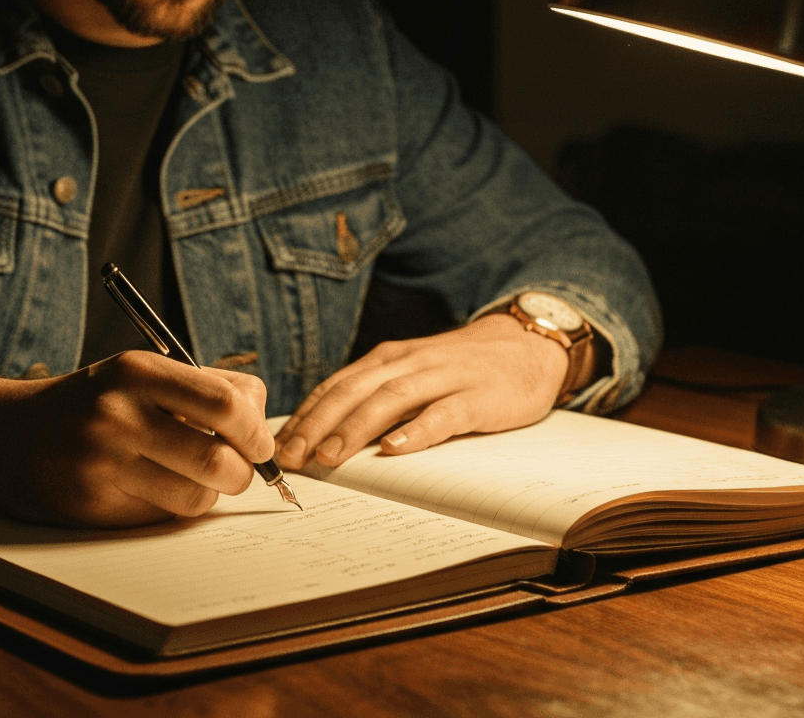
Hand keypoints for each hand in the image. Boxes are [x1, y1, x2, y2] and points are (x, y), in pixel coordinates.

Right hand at [0, 350, 272, 526]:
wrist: (7, 436)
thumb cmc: (95, 402)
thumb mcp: (141, 373)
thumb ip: (205, 388)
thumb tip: (262, 425)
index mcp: (138, 372)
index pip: (226, 404)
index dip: (255, 430)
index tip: (259, 442)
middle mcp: (119, 415)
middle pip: (219, 460)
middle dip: (242, 472)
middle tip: (238, 470)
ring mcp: (103, 464)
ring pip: (196, 497)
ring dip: (207, 493)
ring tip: (192, 477)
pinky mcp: (94, 506)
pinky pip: (162, 517)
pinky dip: (171, 507)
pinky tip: (152, 488)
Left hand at [274, 313, 567, 468]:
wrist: (526, 346)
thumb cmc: (462, 368)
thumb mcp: (414, 372)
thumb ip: (378, 395)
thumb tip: (327, 433)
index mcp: (389, 359)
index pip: (337, 385)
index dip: (305, 414)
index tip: (278, 444)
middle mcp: (410, 363)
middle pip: (354, 392)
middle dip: (318, 424)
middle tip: (292, 456)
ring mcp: (444, 378)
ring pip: (390, 400)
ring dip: (356, 428)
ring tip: (330, 455)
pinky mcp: (476, 397)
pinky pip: (443, 414)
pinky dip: (417, 431)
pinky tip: (396, 448)